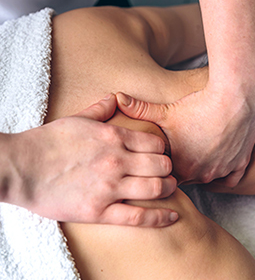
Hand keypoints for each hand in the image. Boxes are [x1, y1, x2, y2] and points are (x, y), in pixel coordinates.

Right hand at [9, 94, 177, 226]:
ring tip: (170, 187)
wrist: (21, 168)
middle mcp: (117, 161)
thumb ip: (100, 109)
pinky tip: (172, 217)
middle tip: (167, 170)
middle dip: (168, 168)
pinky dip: (160, 218)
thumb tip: (115, 97)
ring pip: (156, 188)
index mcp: (113, 137)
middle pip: (160, 165)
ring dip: (168, 188)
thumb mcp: (76, 119)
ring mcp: (110, 187)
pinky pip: (139, 216)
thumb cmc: (48, 142)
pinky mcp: (100, 211)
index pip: (155, 143)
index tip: (160, 153)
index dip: (162, 148)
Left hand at [116, 88, 254, 186]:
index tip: (158, 164)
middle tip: (177, 158)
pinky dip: (225, 171)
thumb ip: (139, 109)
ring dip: (201, 168)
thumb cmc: (197, 106)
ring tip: (196, 154)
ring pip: (208, 177)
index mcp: (180, 167)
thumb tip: (117, 98)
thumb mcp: (166, 110)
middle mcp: (200, 174)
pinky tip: (218, 160)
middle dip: (181, 170)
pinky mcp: (239, 164)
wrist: (234, 99)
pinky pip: (232, 177)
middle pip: (186, 179)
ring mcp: (222, 170)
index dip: (161, 171)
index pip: (165, 180)